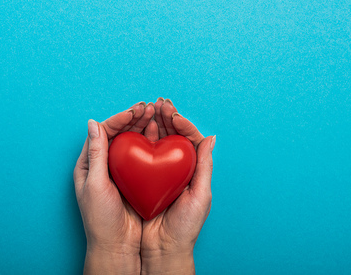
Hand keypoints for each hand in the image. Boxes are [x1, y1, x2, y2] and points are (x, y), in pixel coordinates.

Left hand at [74, 102, 153, 274]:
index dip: (119, 119)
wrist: (117, 245)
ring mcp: (121, 170)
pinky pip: (143, 155)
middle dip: (133, 118)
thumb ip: (96, 153)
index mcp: (89, 164)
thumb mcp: (95, 184)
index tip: (134, 111)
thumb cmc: (100, 219)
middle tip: (149, 107)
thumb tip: (92, 123)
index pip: (104, 132)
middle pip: (119, 133)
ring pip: (132, 141)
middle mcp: (104, 163)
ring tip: (155, 113)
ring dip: (143, 126)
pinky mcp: (136, 177)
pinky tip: (159, 133)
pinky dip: (150, 142)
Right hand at [141, 98, 215, 274]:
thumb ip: (205, 166)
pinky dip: (141, 138)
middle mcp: (177, 166)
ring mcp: (160, 170)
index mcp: (193, 169)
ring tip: (149, 108)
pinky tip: (139, 128)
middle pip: (173, 135)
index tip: (174, 115)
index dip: (183, 124)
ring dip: (155, 122)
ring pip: (158, 140)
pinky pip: (143, 153)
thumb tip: (212, 138)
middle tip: (159, 103)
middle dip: (167, 117)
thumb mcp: (201, 195)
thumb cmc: (186, 225)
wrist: (163, 247)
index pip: (190, 139)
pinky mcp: (144, 176)